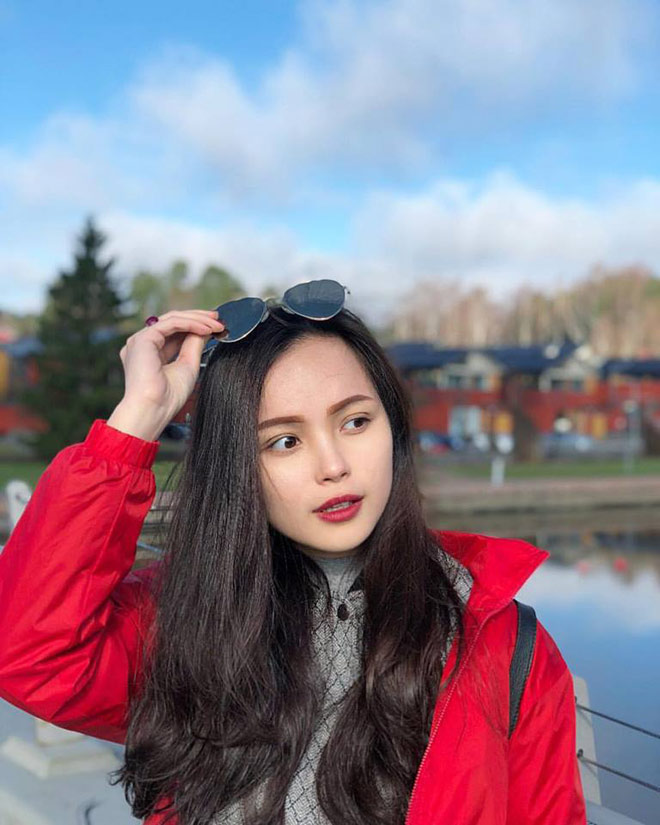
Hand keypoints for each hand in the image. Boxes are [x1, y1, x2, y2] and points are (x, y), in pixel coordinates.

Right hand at [114, 310, 225, 428]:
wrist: (154, 410)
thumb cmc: (168, 398)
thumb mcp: (188, 365)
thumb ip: (195, 344)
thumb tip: (206, 329)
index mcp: (149, 353)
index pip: (173, 331)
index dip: (194, 325)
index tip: (214, 325)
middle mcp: (142, 344)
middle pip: (172, 321)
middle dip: (197, 318)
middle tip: (218, 319)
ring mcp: (140, 340)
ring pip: (172, 319)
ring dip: (197, 319)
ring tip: (216, 324)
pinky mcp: (142, 339)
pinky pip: (171, 323)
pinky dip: (191, 323)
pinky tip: (206, 328)